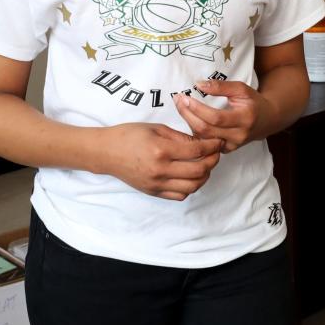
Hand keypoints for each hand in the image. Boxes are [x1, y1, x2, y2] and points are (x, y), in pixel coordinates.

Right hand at [106, 122, 222, 200]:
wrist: (107, 152)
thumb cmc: (130, 135)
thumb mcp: (156, 128)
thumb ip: (180, 137)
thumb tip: (202, 142)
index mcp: (162, 150)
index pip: (197, 150)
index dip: (212, 145)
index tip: (218, 141)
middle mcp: (160, 170)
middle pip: (199, 170)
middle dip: (213, 161)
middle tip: (216, 153)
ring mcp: (157, 184)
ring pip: (192, 187)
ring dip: (204, 177)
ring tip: (206, 166)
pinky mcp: (154, 192)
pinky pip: (179, 195)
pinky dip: (190, 187)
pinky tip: (191, 176)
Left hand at [173, 79, 274, 152]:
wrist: (267, 120)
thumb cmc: (253, 102)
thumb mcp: (241, 89)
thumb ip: (221, 86)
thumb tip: (198, 84)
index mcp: (245, 118)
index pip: (216, 117)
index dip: (198, 108)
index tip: (185, 97)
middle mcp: (239, 135)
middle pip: (206, 130)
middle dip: (188, 115)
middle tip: (178, 101)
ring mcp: (233, 145)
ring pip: (203, 138)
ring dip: (189, 123)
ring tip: (181, 107)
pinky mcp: (227, 150)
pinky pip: (206, 143)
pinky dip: (196, 132)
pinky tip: (190, 120)